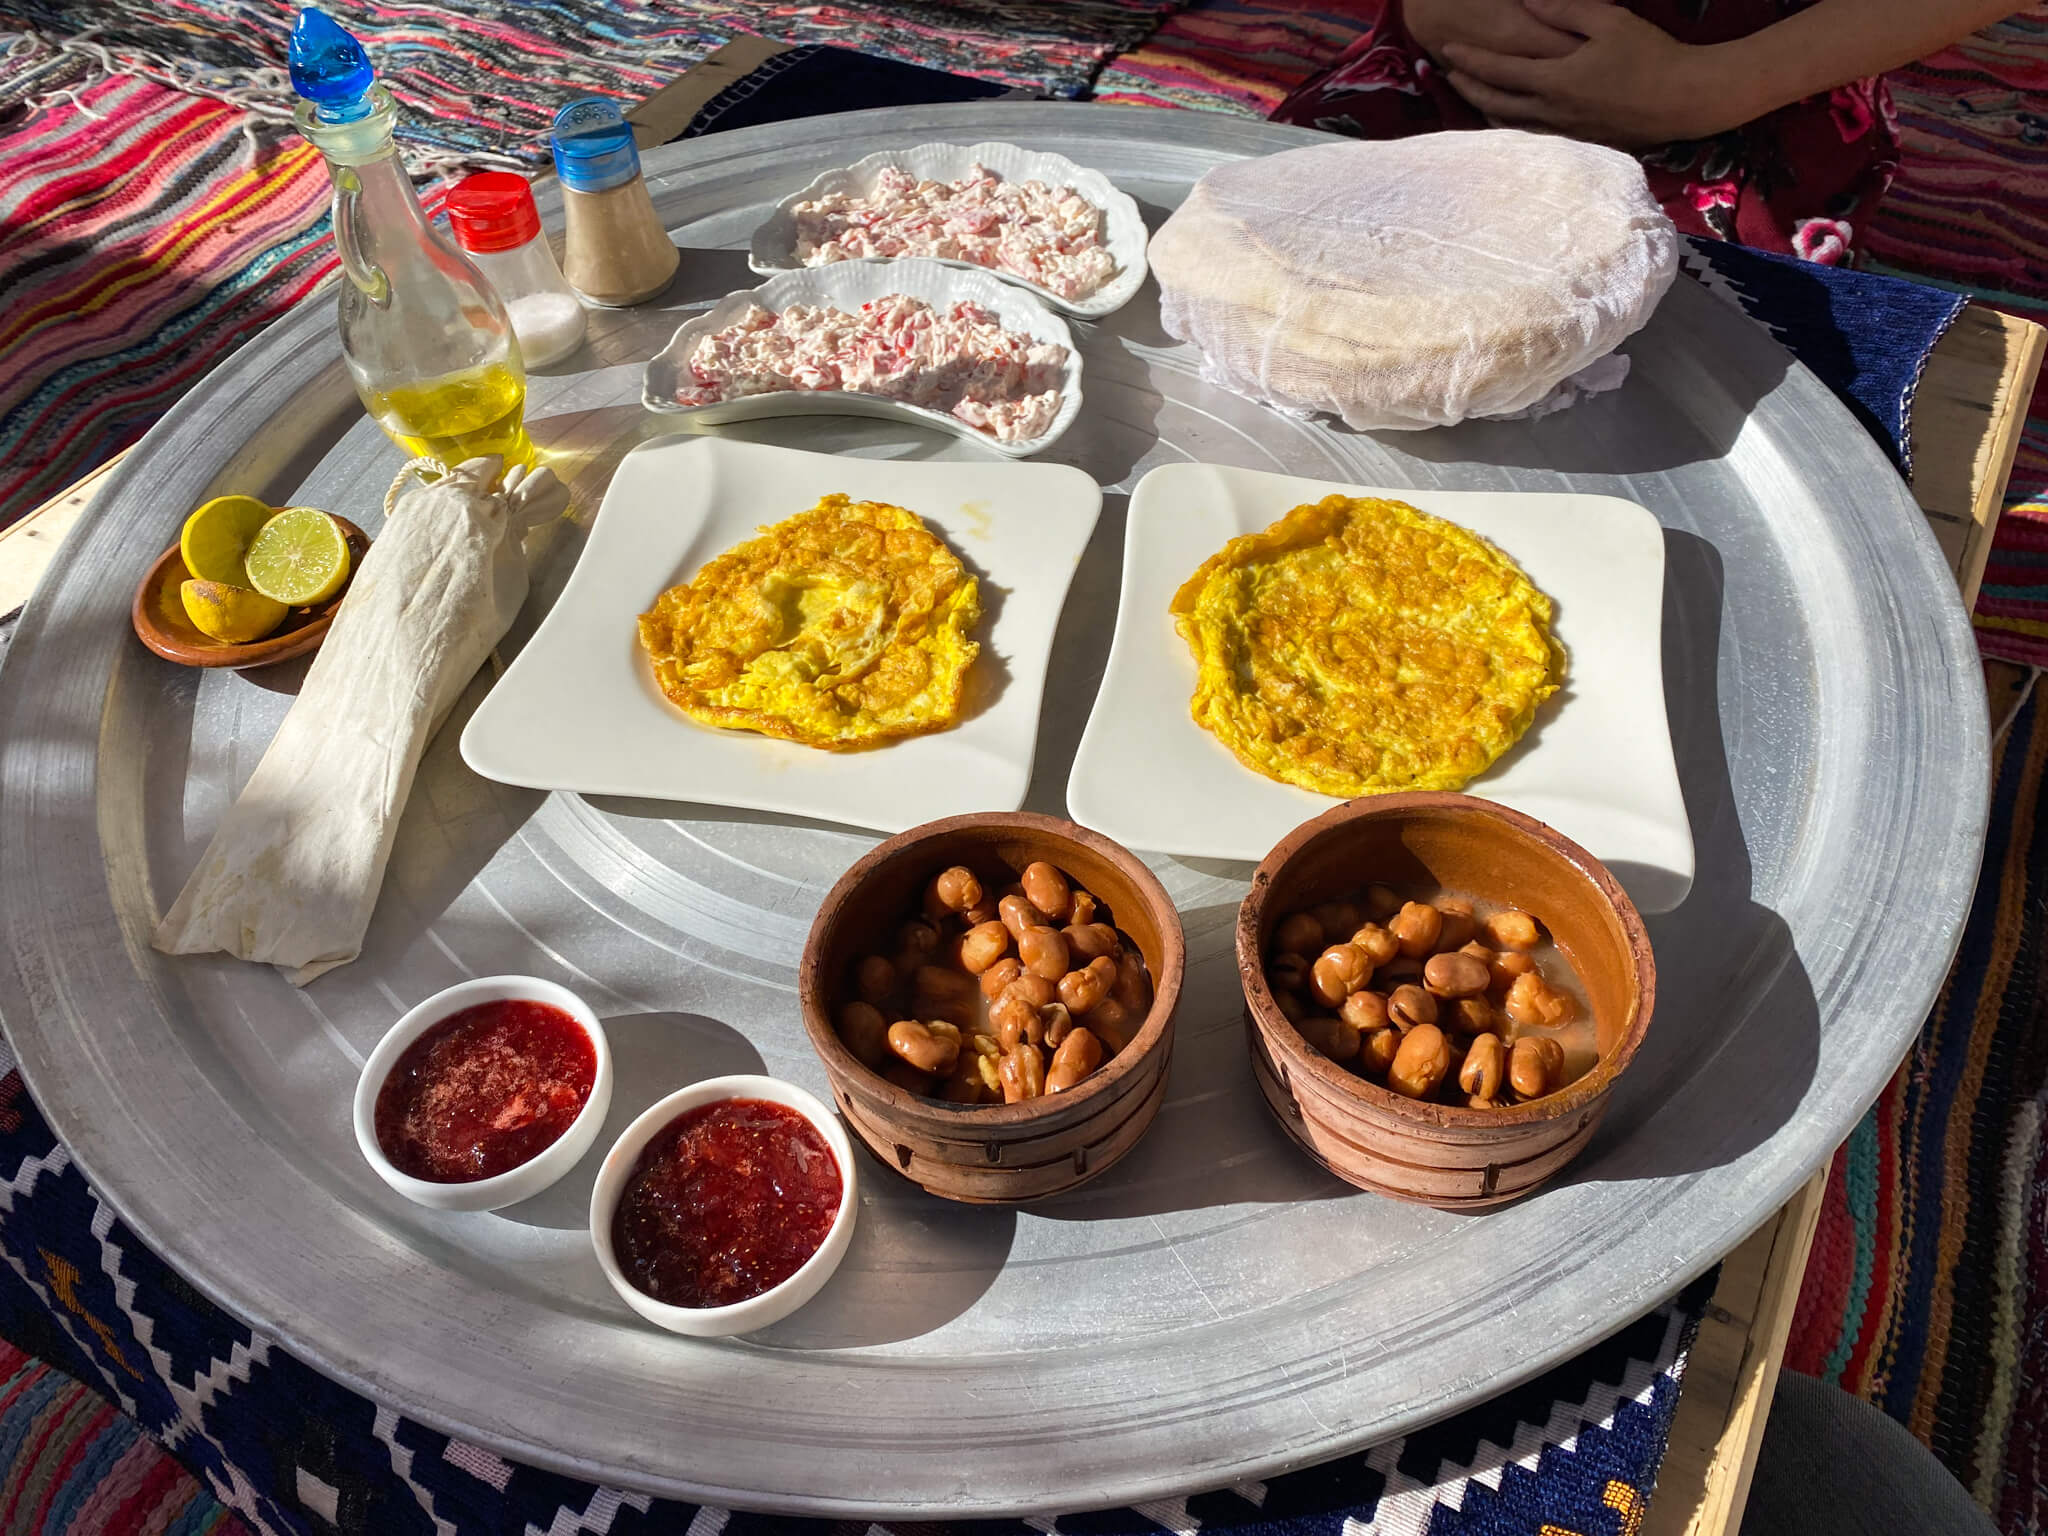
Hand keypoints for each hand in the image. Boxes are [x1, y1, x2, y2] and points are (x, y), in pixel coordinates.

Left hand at [1439, 0, 1753, 147]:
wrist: (1685, 99)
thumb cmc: (1651, 55)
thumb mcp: (1609, 21)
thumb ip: (1564, 10)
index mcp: (1555, 81)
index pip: (1499, 70)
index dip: (1469, 60)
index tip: (1447, 51)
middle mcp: (1552, 112)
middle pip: (1495, 103)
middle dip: (1467, 87)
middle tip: (1447, 74)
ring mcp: (1564, 133)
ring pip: (1510, 126)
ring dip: (1485, 110)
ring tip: (1470, 97)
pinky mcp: (1580, 144)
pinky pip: (1532, 138)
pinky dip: (1511, 128)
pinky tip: (1508, 121)